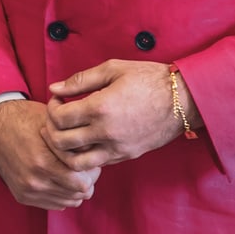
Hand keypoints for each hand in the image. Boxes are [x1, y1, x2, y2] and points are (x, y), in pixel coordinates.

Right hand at [0, 99, 98, 210]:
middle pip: (78, 195)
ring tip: (70, 172)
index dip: (92, 172)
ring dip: (74, 189)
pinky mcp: (22, 195)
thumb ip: (75, 143)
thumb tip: (97, 155)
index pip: (83, 184)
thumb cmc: (28, 119)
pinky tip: (58, 178)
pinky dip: (61, 194)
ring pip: (68, 202)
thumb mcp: (54, 124)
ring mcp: (27, 190)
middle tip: (84, 167)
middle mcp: (34, 181)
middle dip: (86, 181)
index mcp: (43, 162)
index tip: (90, 161)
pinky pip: (54, 204)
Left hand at [44, 60, 182, 169]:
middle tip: (56, 118)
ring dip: (64, 151)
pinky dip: (84, 157)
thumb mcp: (114, 69)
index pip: (59, 118)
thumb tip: (54, 88)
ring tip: (67, 135)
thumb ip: (80, 80)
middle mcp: (106, 132)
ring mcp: (116, 148)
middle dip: (51, 130)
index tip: (57, 100)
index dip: (51, 109)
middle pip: (61, 143)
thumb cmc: (149, 79)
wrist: (183, 99)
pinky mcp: (126, 155)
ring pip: (76, 162)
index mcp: (100, 107)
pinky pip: (96, 164)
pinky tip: (85, 141)